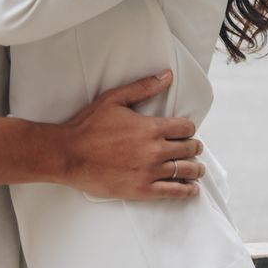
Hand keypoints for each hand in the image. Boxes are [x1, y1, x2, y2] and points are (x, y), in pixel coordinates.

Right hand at [58, 70, 204, 199]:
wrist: (69, 154)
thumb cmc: (89, 125)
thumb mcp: (115, 99)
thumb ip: (144, 87)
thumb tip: (166, 76)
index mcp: (151, 128)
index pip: (185, 128)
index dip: (189, 128)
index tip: (187, 131)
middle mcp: (155, 150)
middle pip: (188, 149)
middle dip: (194, 147)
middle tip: (194, 148)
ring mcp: (149, 172)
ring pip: (184, 170)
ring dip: (195, 168)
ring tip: (197, 169)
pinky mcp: (141, 190)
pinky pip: (172, 191)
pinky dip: (186, 190)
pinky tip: (192, 189)